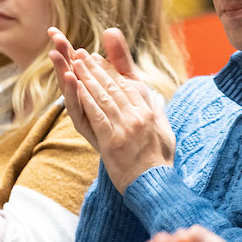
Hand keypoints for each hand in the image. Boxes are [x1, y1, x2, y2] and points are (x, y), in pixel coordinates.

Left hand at [48, 27, 174, 191]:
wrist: (155, 186)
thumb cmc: (159, 163)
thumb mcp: (165, 132)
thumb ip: (157, 113)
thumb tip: (154, 98)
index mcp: (149, 112)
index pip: (127, 85)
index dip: (110, 70)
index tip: (97, 59)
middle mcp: (139, 116)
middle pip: (113, 87)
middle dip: (95, 69)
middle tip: (81, 54)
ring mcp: (126, 128)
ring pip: (103, 96)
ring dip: (88, 78)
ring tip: (75, 63)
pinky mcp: (113, 141)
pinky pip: (97, 114)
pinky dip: (86, 98)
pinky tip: (77, 87)